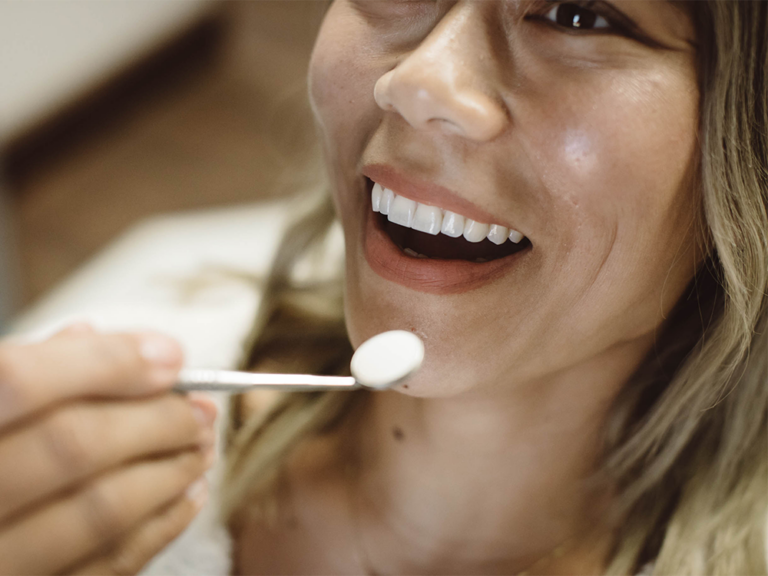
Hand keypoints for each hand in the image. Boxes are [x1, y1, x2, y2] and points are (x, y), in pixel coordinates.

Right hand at [0, 325, 216, 574]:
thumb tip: (94, 334)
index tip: (172, 355)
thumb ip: (26, 368)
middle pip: (74, 445)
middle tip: (201, 409)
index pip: (21, 382)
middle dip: (157, 420)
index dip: (106, 362)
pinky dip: (161, 524)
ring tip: (202, 445)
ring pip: (100, 510)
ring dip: (170, 471)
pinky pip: (108, 565)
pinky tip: (187, 493)